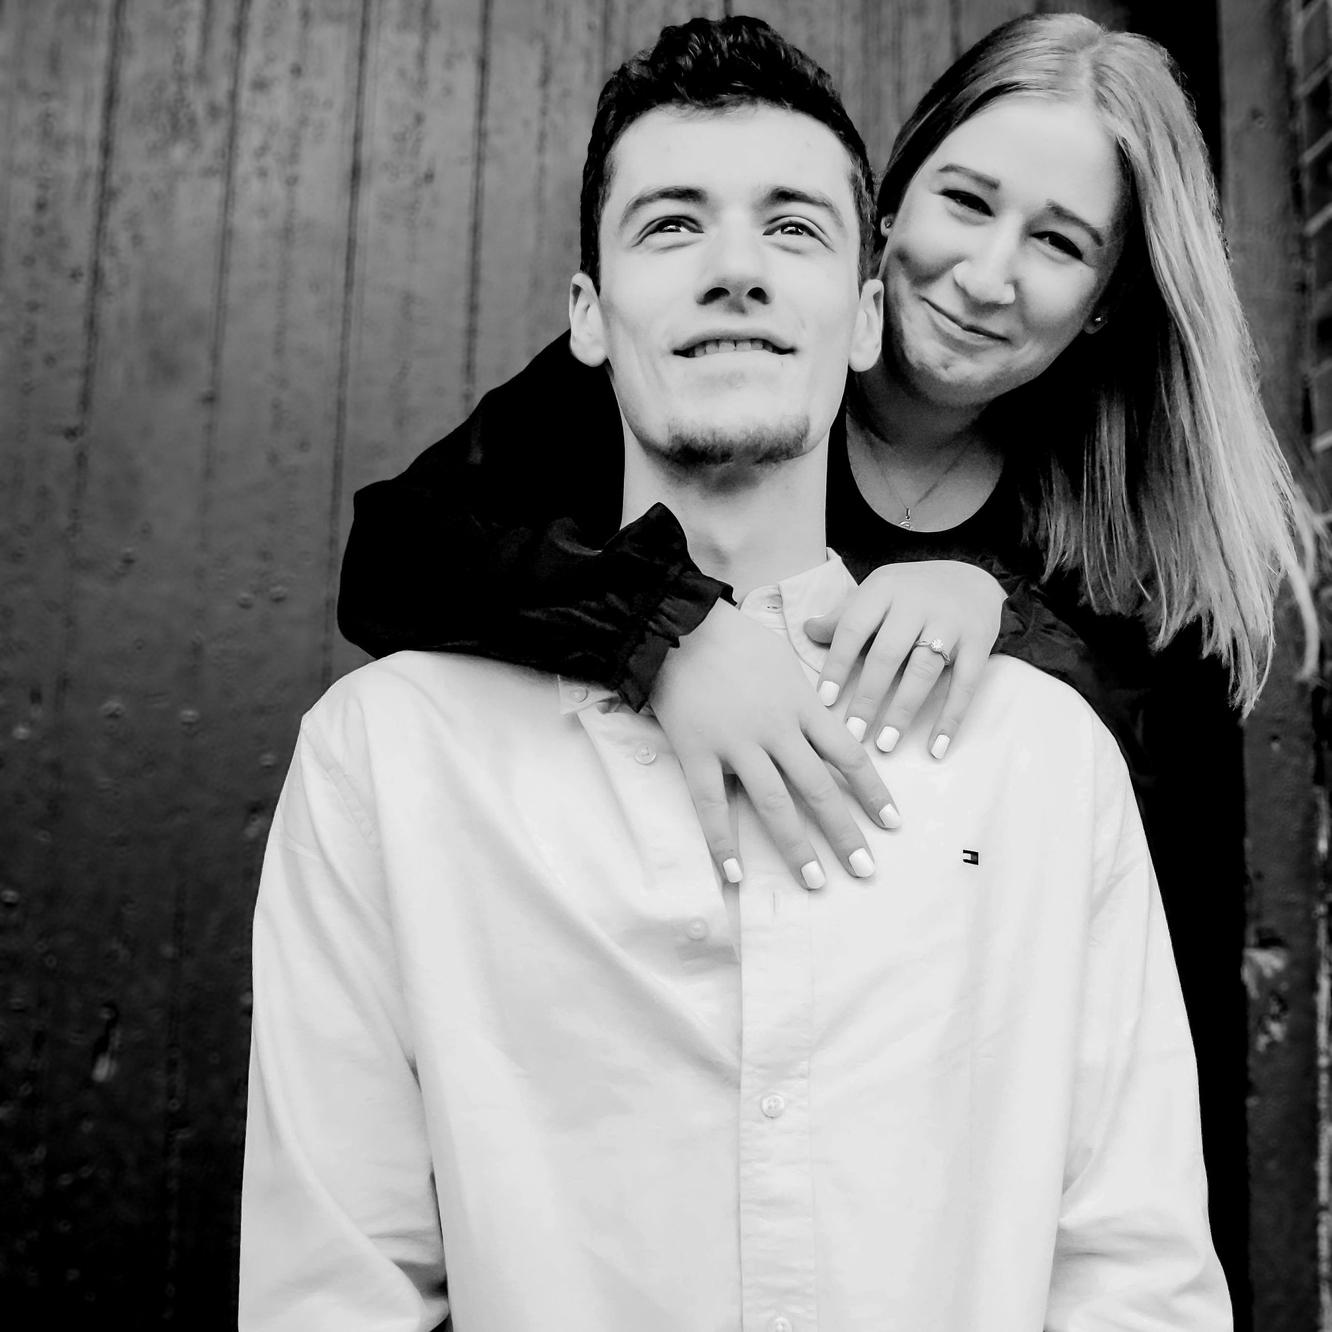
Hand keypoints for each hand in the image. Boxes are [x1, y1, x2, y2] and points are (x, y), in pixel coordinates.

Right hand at [651, 601, 900, 889]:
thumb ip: (807, 695)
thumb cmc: (735, 638)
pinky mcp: (697, 753)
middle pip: (819, 789)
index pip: (849, 755)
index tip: (892, 824)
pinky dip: (723, 842)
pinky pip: (712, 805)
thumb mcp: (786, 658)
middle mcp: (777, 730)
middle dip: (845, 833)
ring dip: (797, 847)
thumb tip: (827, 717)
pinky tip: (735, 874)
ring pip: (774, 804)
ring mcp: (736, 744)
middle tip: (865, 871)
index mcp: (803, 705)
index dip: (873, 792)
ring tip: (815, 882)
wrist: (678, 626)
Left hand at [805, 561, 1004, 757]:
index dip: (837, 665)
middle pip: (888, 653)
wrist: (972, 579)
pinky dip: (951, 717)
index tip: (824, 701)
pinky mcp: (979, 641)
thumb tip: (808, 631)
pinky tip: (936, 747)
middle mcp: (917, 602)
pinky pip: (965, 684)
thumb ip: (846, 614)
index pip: (854, 627)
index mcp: (884, 588)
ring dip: (903, 710)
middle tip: (852, 733)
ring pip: (924, 670)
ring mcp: (950, 621)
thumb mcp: (878, 593)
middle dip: (868, 697)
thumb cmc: (911, 594)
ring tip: (885, 743)